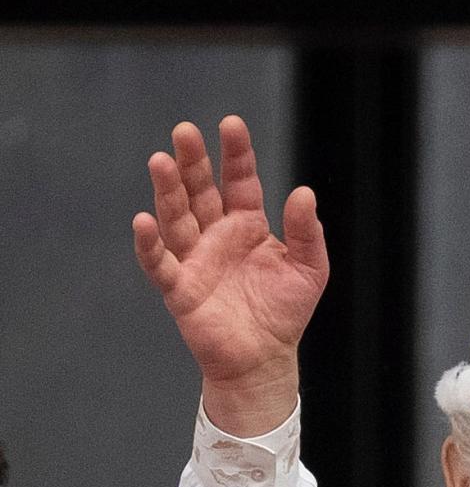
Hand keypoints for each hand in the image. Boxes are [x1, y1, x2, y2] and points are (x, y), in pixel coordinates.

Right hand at [133, 116, 328, 431]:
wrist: (264, 361)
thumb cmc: (285, 314)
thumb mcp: (308, 269)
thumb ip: (307, 232)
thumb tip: (304, 193)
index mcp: (247, 225)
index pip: (239, 180)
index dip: (235, 154)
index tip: (231, 126)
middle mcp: (216, 235)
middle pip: (200, 191)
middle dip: (192, 162)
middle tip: (184, 131)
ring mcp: (195, 259)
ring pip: (176, 218)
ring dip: (167, 191)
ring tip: (161, 162)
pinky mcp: (180, 289)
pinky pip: (160, 264)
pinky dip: (150, 245)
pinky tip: (143, 221)